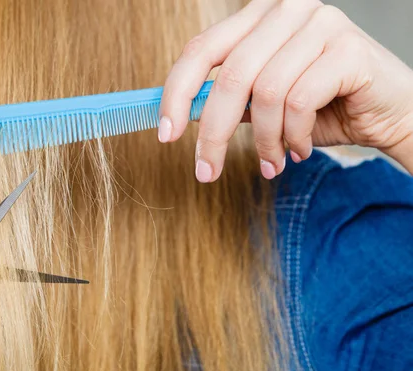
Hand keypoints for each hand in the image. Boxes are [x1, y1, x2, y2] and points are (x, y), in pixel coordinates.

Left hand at [159, 0, 412, 181]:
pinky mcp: (347, 47)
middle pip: (230, 75)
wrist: (387, 112)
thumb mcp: (263, 105)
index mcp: (257, 17)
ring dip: (263, 141)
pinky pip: (298, 102)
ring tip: (272, 161)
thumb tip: (183, 116)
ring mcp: (319, 22)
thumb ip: (228, 101)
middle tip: (206, 171)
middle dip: (213, 134)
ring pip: (265, 93)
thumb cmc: (322, 106)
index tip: (165, 134)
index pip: (201, 50)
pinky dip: (293, 137)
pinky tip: (300, 149)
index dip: (176, 93)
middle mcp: (285, 10)